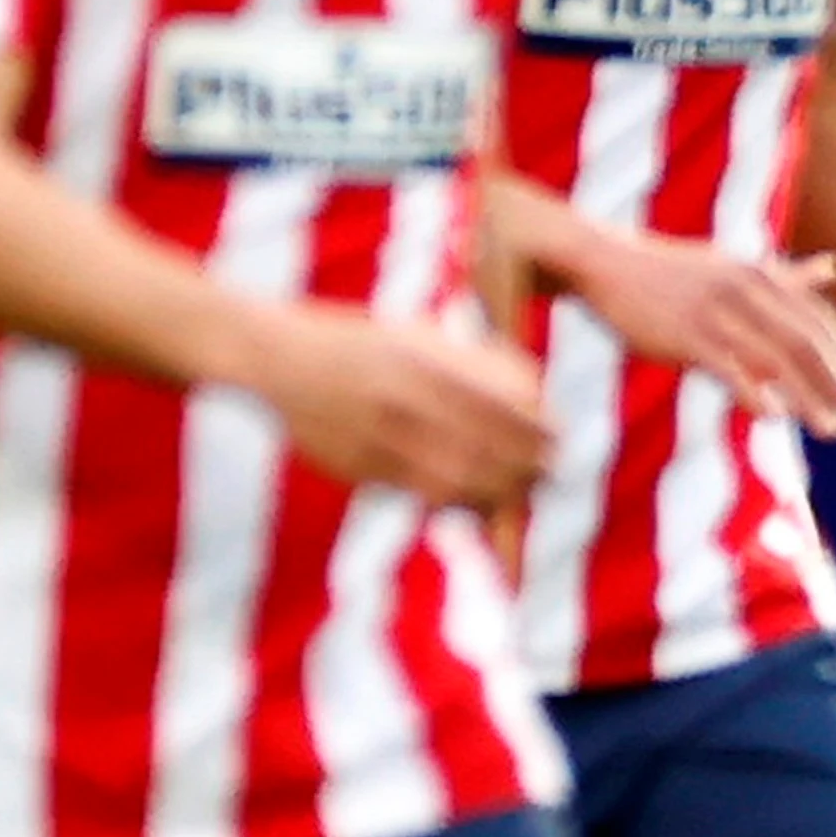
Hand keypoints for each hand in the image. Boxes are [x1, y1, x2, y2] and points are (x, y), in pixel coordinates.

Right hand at [247, 307, 557, 512]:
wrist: (275, 358)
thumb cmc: (356, 340)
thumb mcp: (414, 335)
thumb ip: (468, 362)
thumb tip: (530, 392)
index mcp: (422, 362)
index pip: (497, 403)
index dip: (535, 427)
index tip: (560, 436)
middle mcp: (402, 400)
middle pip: (482, 446)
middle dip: (525, 464)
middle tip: (552, 471)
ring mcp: (376, 436)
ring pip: (453, 477)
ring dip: (496, 490)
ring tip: (523, 491)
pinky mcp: (356, 465)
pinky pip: (416, 490)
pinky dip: (453, 499)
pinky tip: (476, 501)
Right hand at [555, 228, 835, 434]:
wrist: (607, 263)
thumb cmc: (674, 272)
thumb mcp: (737, 266)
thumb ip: (789, 275)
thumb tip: (835, 267)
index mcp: (765, 275)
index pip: (823, 322)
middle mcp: (749, 290)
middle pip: (809, 343)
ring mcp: (718, 312)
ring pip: (777, 360)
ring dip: (810, 398)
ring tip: (834, 431)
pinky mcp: (685, 334)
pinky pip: (729, 368)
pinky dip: (755, 392)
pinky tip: (776, 419)